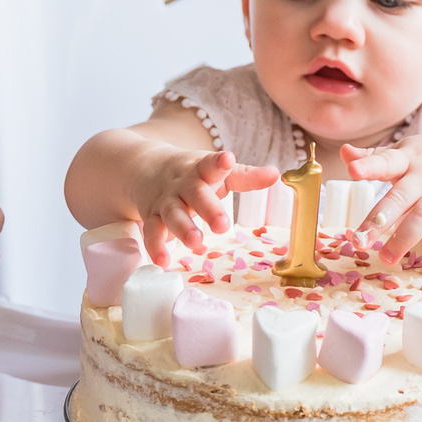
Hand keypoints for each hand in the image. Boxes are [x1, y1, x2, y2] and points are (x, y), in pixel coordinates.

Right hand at [137, 149, 277, 261]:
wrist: (144, 168)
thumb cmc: (191, 173)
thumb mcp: (215, 171)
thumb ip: (245, 176)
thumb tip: (277, 174)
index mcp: (201, 170)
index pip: (211, 164)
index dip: (220, 163)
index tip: (227, 159)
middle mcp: (182, 185)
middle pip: (195, 195)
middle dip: (208, 209)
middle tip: (222, 225)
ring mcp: (165, 201)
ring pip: (173, 215)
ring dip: (183, 229)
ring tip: (196, 244)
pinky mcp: (151, 217)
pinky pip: (152, 232)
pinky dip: (156, 247)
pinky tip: (163, 262)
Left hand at [344, 131, 421, 275]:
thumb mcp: (405, 150)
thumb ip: (374, 156)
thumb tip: (344, 153)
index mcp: (407, 158)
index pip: (386, 160)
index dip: (369, 165)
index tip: (353, 171)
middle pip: (401, 196)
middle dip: (380, 219)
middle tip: (359, 241)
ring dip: (405, 238)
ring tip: (387, 260)